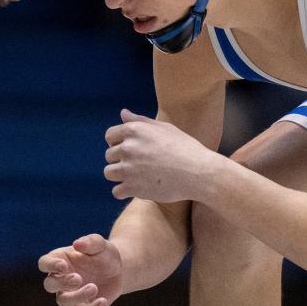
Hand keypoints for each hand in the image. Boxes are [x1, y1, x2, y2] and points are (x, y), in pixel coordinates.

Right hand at [38, 234, 122, 305]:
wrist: (120, 269)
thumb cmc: (104, 253)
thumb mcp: (101, 244)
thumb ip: (90, 242)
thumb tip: (77, 244)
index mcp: (60, 260)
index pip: (44, 263)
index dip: (50, 265)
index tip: (63, 265)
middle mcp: (61, 279)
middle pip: (50, 284)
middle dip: (61, 283)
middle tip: (77, 278)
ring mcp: (70, 294)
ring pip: (63, 301)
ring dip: (76, 296)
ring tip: (93, 287)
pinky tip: (102, 300)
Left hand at [104, 109, 219, 203]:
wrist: (198, 172)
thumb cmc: (184, 147)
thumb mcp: (164, 128)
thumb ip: (140, 121)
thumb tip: (123, 113)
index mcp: (134, 130)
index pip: (110, 136)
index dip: (118, 143)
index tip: (130, 150)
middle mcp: (127, 148)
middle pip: (109, 155)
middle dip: (120, 160)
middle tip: (139, 165)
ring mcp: (128, 169)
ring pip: (109, 173)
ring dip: (119, 176)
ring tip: (136, 177)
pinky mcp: (132, 188)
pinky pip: (116, 191)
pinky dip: (124, 191)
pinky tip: (137, 188)